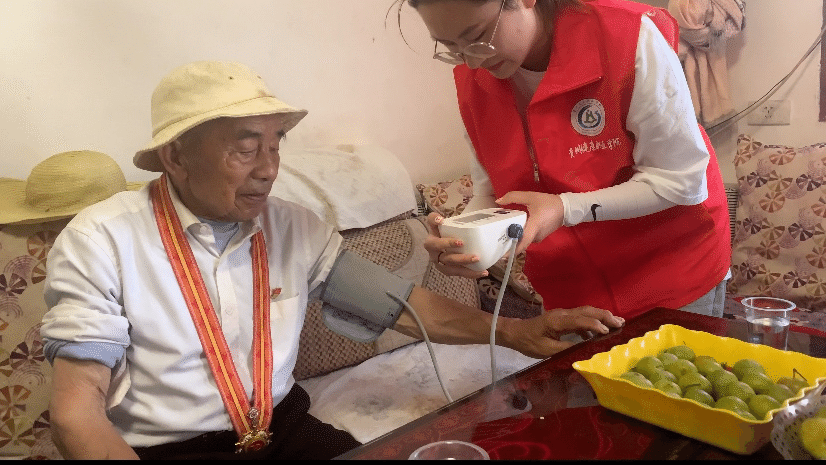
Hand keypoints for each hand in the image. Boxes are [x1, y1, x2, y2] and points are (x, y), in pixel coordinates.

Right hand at [424, 212, 488, 278]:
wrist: (441, 240)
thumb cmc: (441, 231)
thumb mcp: (436, 223)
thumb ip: (435, 218)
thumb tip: (440, 220)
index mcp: (430, 243)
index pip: (435, 243)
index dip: (447, 243)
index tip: (461, 242)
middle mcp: (434, 256)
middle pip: (447, 259)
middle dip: (461, 259)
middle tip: (476, 257)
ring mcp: (441, 265)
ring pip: (453, 270)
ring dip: (467, 270)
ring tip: (482, 269)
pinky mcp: (448, 270)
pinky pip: (459, 274)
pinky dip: (471, 274)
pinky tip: (483, 272)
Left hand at [495, 191, 563, 255]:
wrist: (566, 208)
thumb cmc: (548, 203)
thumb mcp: (530, 197)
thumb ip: (513, 197)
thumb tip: (498, 201)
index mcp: (534, 227)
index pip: (523, 242)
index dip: (512, 249)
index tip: (502, 255)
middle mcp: (536, 236)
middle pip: (520, 242)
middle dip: (508, 241)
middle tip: (494, 238)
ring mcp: (538, 238)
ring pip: (523, 240)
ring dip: (514, 237)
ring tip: (500, 232)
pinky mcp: (540, 237)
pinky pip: (527, 238)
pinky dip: (520, 235)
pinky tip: (513, 229)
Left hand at [505, 306, 624, 358]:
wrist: (516, 332)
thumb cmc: (529, 342)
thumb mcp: (547, 350)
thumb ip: (566, 348)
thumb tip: (585, 349)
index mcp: (557, 321)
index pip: (580, 320)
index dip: (595, 325)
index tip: (608, 331)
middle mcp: (562, 314)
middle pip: (586, 311)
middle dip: (604, 316)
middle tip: (621, 323)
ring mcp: (563, 314)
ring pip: (585, 312)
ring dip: (601, 316)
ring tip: (616, 323)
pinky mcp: (563, 318)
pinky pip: (581, 317)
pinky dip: (592, 322)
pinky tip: (599, 333)